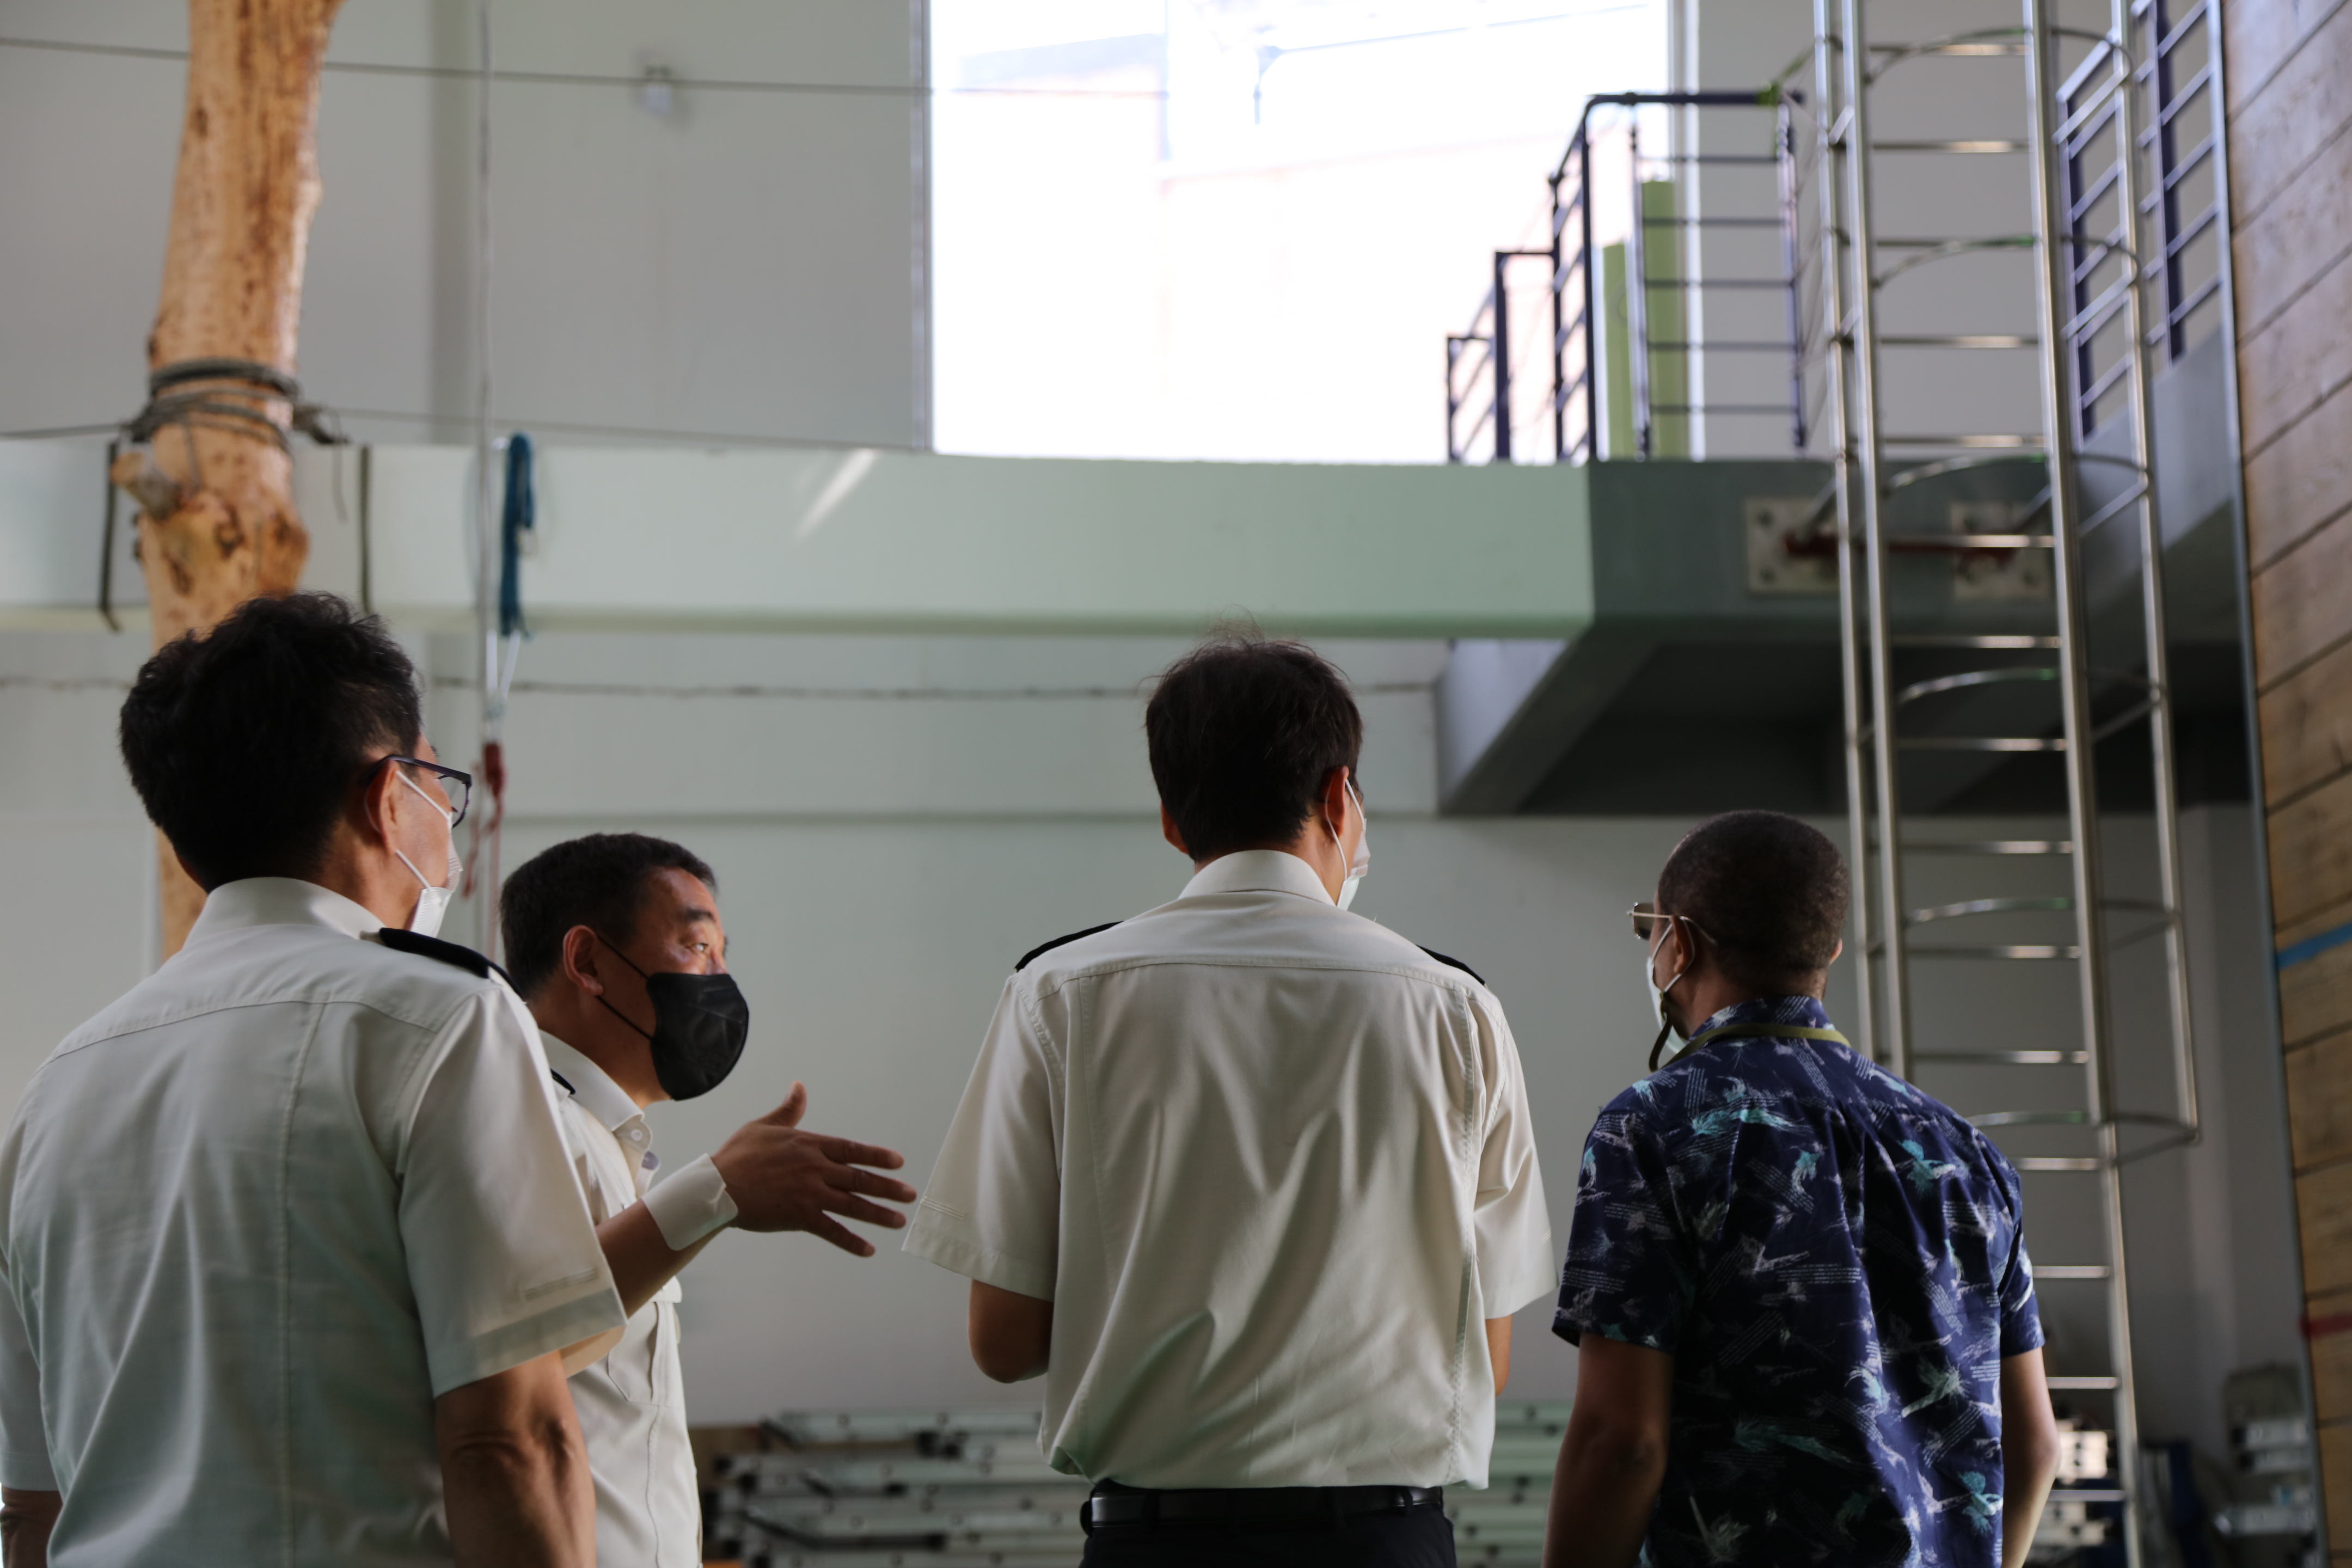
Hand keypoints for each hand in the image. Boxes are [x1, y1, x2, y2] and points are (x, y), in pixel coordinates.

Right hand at [710, 1083, 917, 1255]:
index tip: (897, 1162)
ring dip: (878, 1213)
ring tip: (898, 1220)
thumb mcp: (764, 1125)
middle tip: (909, 1195)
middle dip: (887, 1187)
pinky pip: (831, 1231)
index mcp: (809, 1145)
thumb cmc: (738, 1154)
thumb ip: (789, 1110)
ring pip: (852, 1205)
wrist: (717, 1187)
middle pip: (859, 1178)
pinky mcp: (799, 1217)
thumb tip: (799, 1086)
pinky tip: (868, 1249)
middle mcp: (815, 1169)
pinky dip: (850, 1241)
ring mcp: (809, 1194)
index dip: (876, 1156)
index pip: (851, 1149)